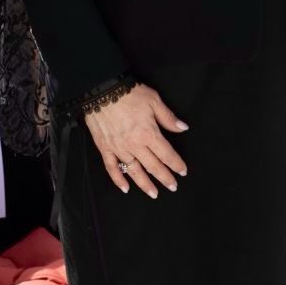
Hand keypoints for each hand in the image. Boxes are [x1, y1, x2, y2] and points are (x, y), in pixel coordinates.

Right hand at [84, 83, 187, 198]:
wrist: (102, 91)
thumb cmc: (129, 93)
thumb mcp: (154, 100)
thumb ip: (168, 117)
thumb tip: (182, 128)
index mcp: (149, 133)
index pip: (166, 154)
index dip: (176, 164)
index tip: (182, 171)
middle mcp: (134, 145)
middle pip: (153, 166)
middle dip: (164, 177)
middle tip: (172, 187)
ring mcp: (119, 148)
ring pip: (134, 171)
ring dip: (145, 184)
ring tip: (153, 193)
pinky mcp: (105, 148)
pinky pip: (112, 168)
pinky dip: (118, 180)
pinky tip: (125, 188)